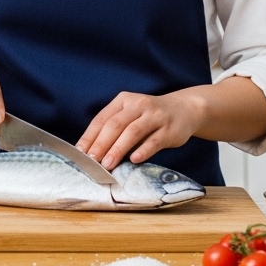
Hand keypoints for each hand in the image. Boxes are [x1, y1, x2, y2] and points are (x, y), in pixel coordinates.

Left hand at [76, 91, 205, 169]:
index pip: (102, 119)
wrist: (184, 109)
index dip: (90, 136)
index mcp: (123, 100)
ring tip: (108, 164)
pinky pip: (154, 140)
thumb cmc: (150, 117)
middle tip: (91, 161)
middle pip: (115, 124)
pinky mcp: (169, 129)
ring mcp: (155, 116)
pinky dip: (143, 151)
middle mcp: (138, 105)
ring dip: (118, 149)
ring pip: (133, 132)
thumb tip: (92, 153)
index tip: (80, 153)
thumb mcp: (131, 115)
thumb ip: (114, 129)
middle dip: (101, 144)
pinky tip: (134, 160)